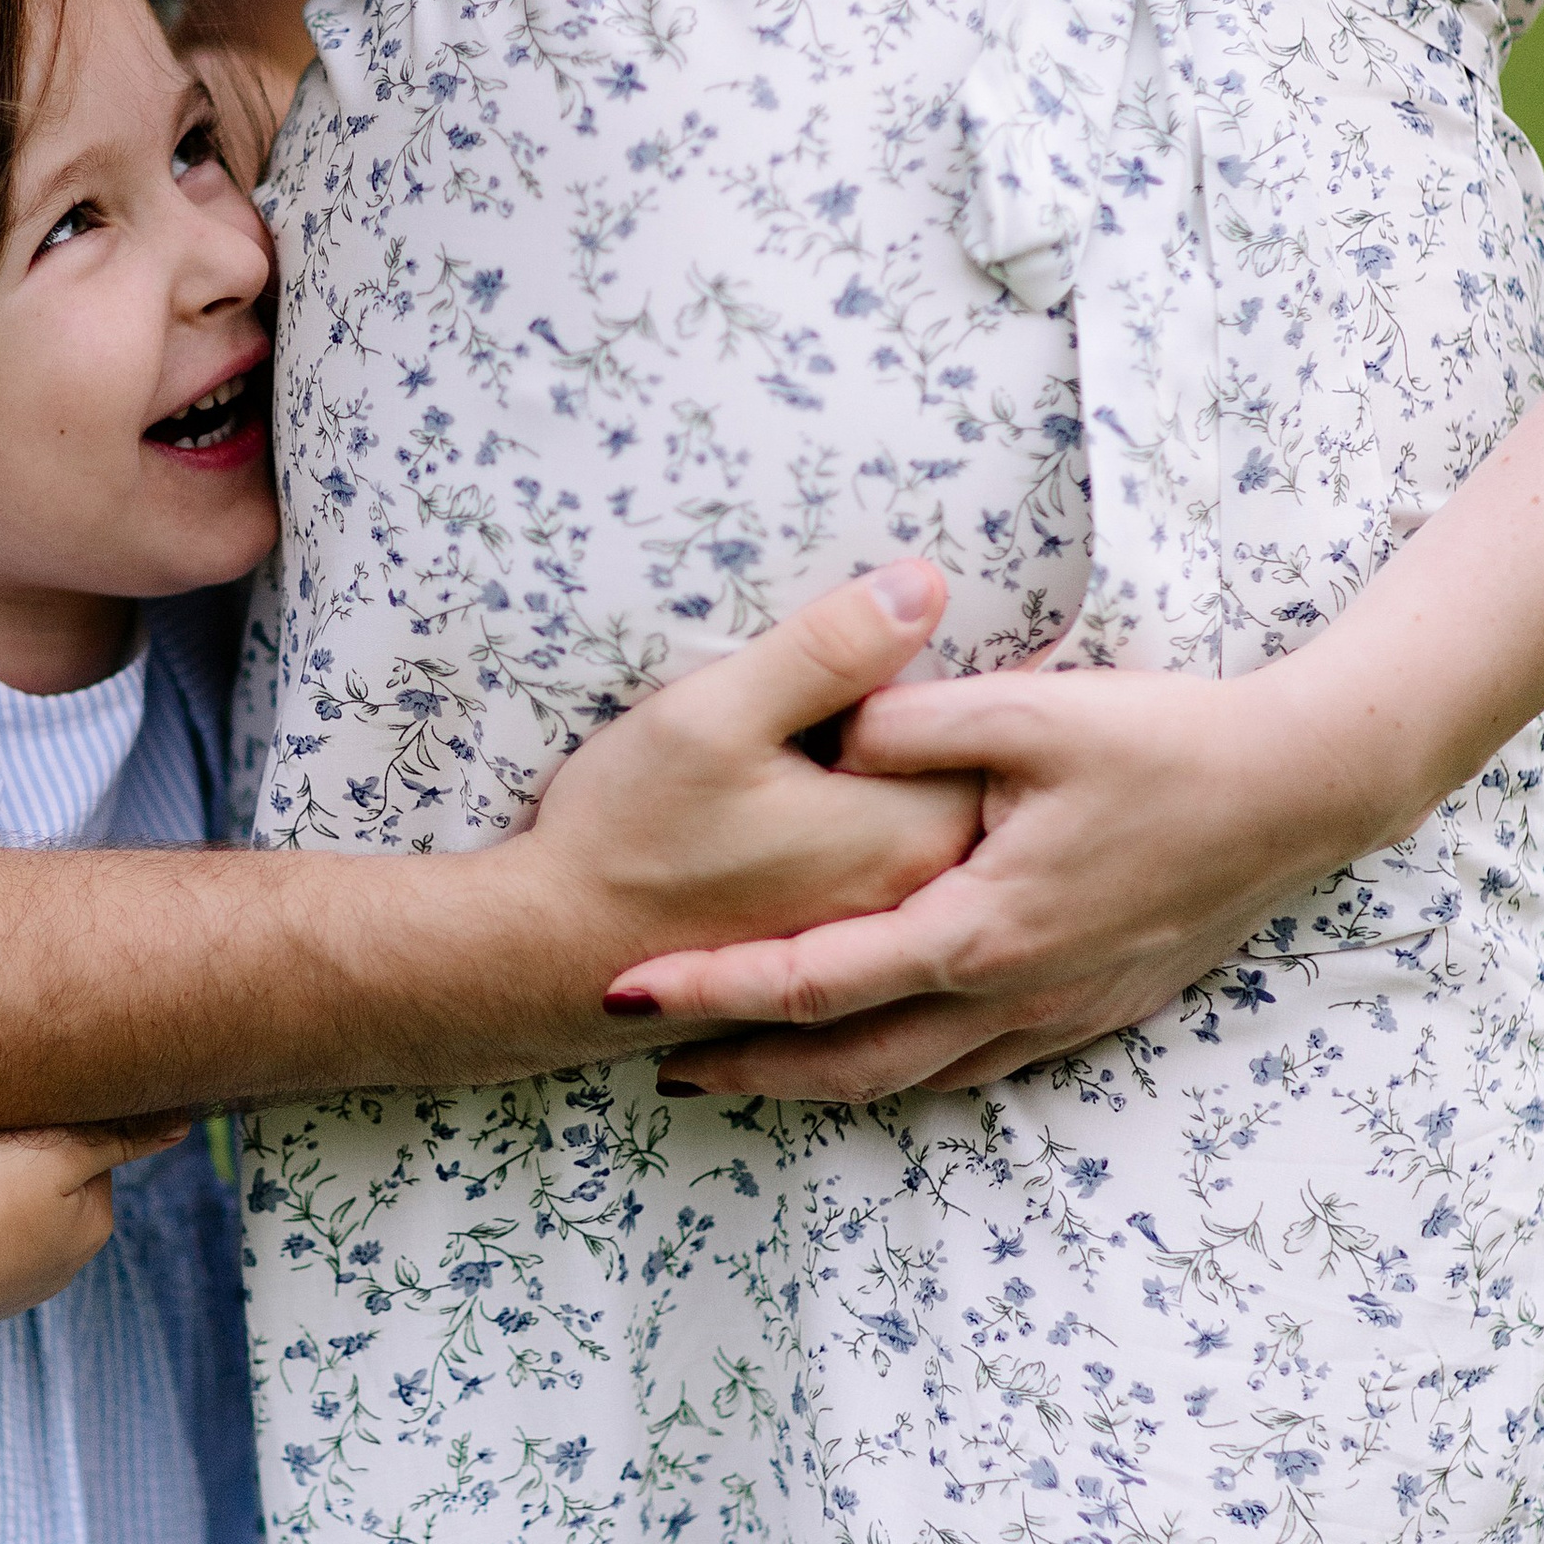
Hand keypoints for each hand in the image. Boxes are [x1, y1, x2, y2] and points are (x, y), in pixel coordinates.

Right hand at [0, 1115, 191, 1337]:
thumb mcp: (61, 1149)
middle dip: (17, 1172)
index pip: (85, 1161)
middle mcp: (57, 1271)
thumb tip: (183, 1125)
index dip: (50, 1134)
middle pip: (44, 1197)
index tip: (15, 1126)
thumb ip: (119, 1137)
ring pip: (2, 1228)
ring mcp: (5, 1295)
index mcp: (92, 1229)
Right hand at [519, 564, 984, 997]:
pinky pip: (893, 880)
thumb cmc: (624, 835)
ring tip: (845, 742)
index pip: (996, 735)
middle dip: (954, 732)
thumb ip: (827, 648)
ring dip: (911, 784)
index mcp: (906, 832)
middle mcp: (915, 899)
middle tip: (902, 675)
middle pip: (978, 788)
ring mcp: (878, 939)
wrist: (547, 958)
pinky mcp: (836, 959)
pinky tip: (811, 807)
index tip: (938, 643)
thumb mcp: (714, 714)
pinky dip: (875, 836)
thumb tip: (926, 584)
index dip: (974, 679)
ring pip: (934, 835)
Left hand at [630, 655, 1407, 1101]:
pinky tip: (863, 1051)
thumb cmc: (1166, 743)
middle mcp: (1012, 995)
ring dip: (814, 1080)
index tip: (625, 986)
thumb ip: (909, 722)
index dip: (713, 987)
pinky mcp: (1092, 1009)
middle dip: (746, 1068)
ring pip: (910, 1078)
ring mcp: (1057, 1015)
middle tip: (654, 1060)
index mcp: (980, 928)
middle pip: (848, 1064)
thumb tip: (823, 729)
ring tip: (733, 1067)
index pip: (813, 977)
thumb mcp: (1028, 710)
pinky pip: (970, 1068)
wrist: (1304, 791)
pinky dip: (897, 1069)